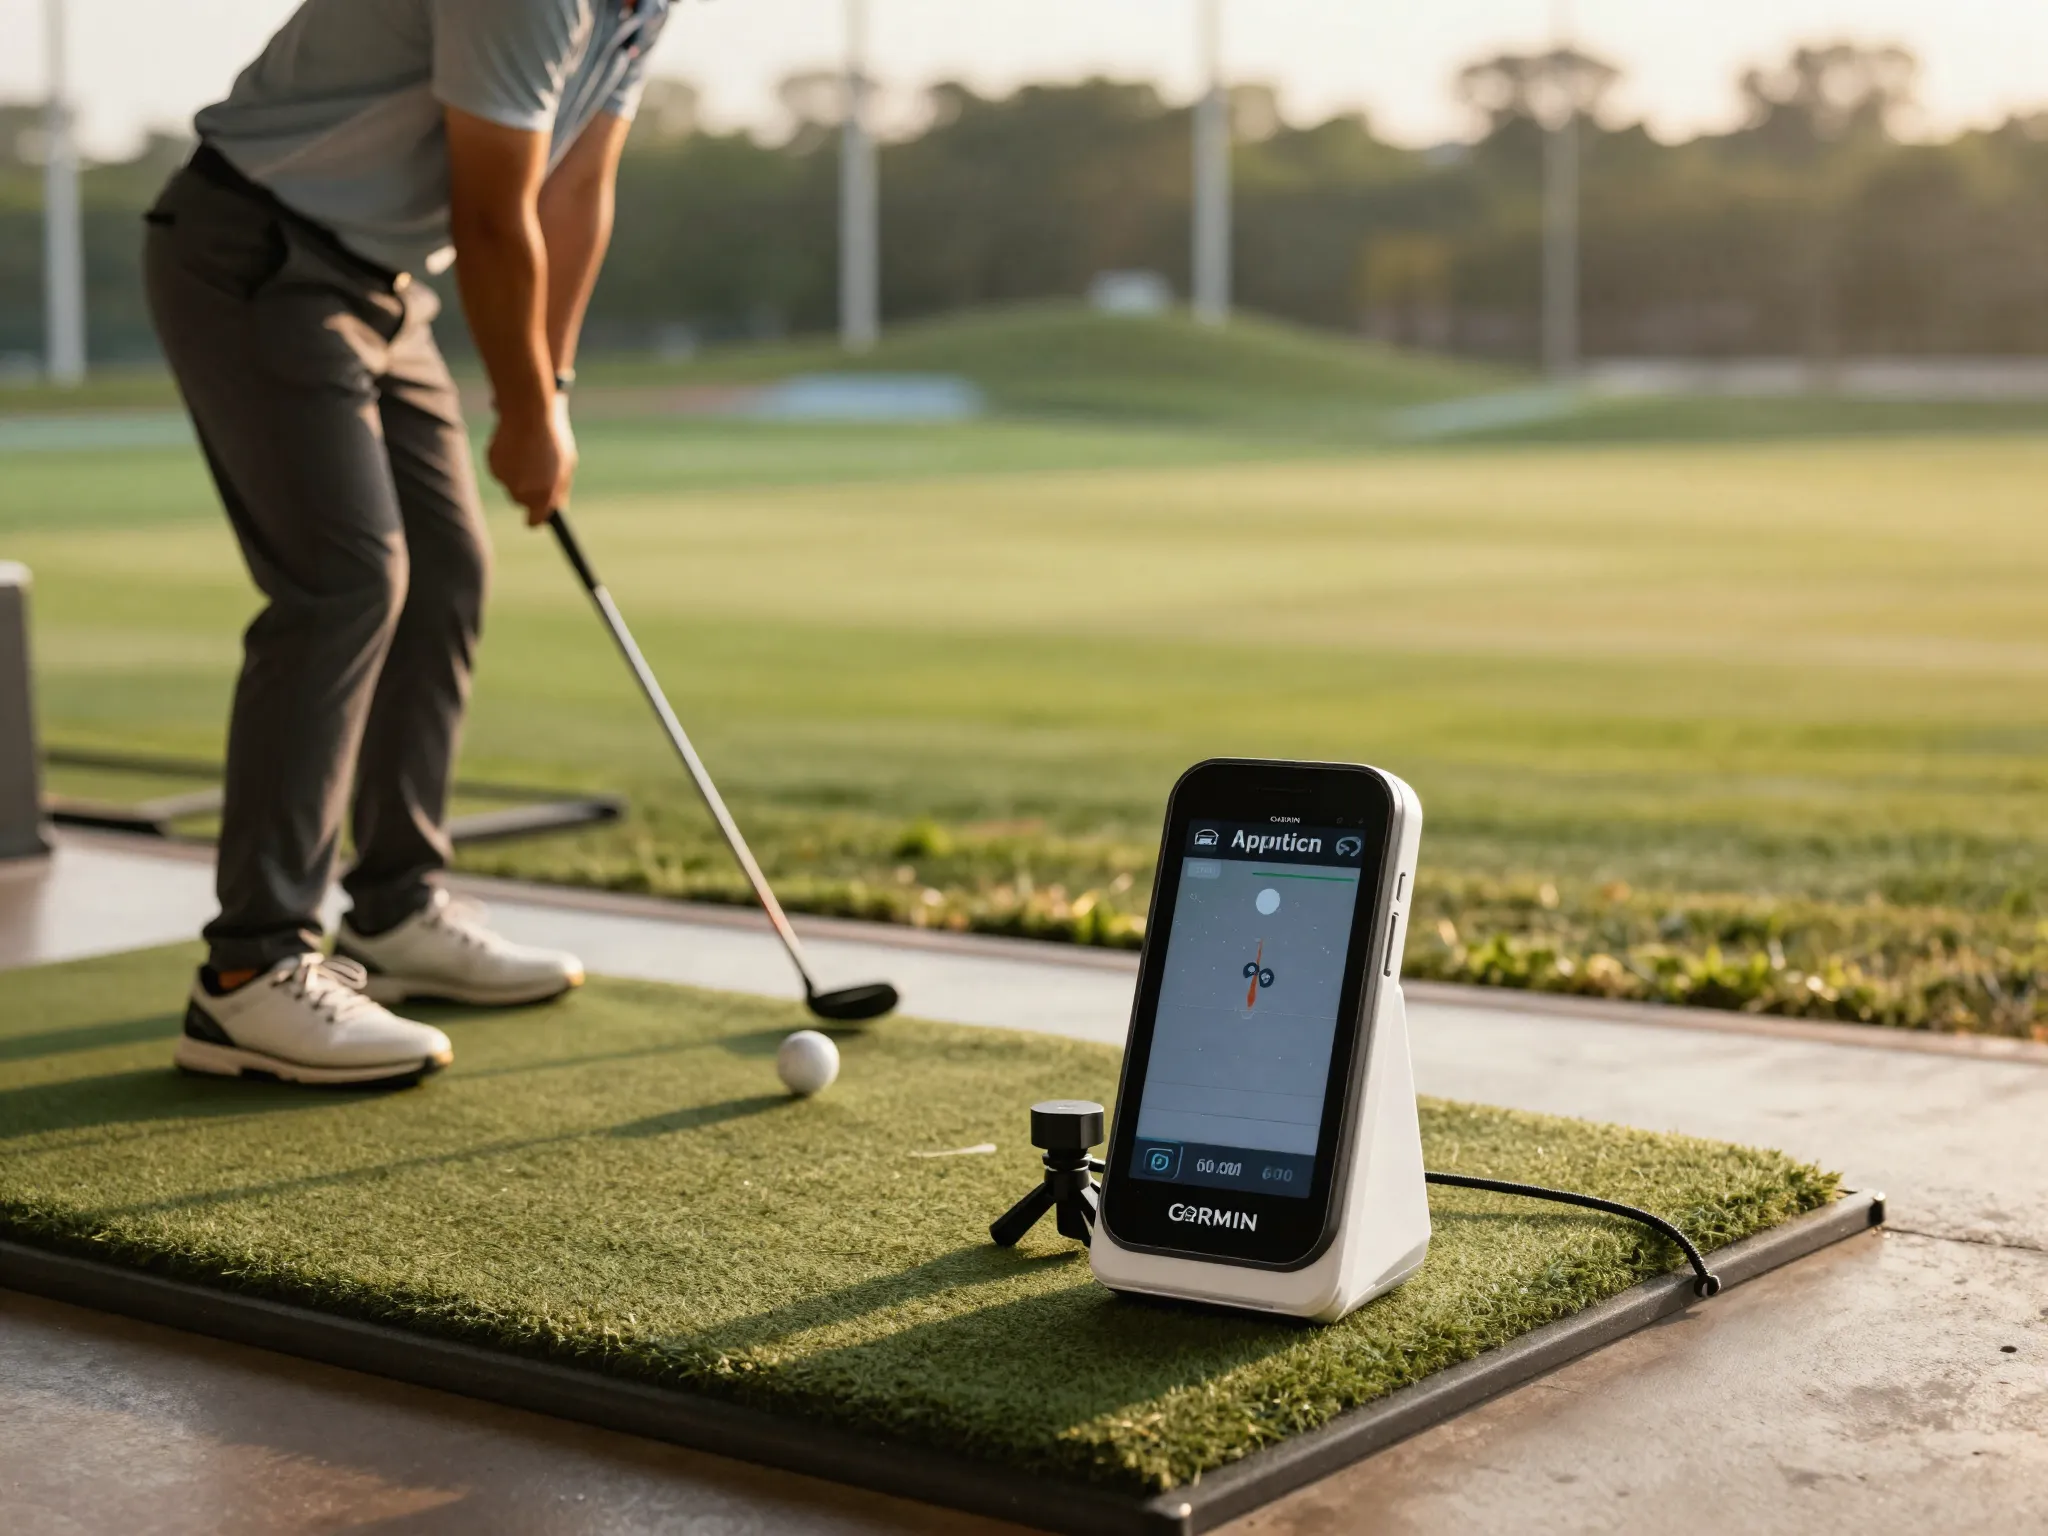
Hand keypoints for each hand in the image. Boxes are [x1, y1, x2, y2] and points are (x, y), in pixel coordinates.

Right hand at [487, 394, 576, 525]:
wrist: (529, 414)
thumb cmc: (554, 440)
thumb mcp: (566, 466)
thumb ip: (559, 490)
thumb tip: (556, 507)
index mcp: (543, 496)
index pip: (534, 520)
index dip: (535, 517)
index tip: (536, 514)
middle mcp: (522, 493)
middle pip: (521, 500)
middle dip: (528, 489)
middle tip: (536, 468)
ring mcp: (506, 480)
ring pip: (511, 483)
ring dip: (517, 472)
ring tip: (527, 450)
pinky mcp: (493, 465)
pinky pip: (500, 468)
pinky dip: (506, 459)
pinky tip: (514, 444)